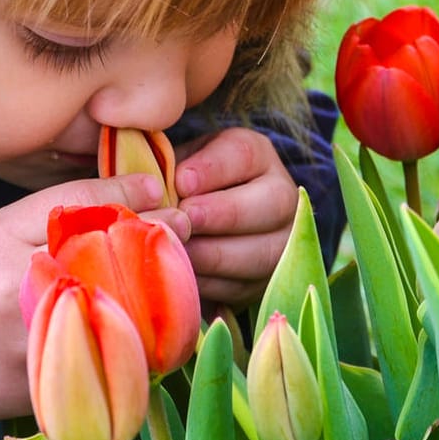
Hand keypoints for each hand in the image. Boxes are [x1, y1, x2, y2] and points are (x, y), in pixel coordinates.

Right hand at [0, 172, 184, 431]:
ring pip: (124, 315)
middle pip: (113, 264)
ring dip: (162, 294)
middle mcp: (21, 300)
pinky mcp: (58, 389)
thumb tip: (147, 189)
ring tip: (176, 274)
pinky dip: (148, 339)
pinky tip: (160, 319)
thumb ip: (66, 203)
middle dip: (156, 248)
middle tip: (182, 233)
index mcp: (4, 251)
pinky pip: (119, 360)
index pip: (82, 212)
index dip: (131, 202)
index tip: (166, 198)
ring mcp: (41, 350)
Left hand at [174, 128, 297, 309]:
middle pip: (271, 203)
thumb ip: (171, 170)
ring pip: (262, 251)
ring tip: (179, 249)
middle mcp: (281, 195)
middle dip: (223, 214)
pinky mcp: (266, 281)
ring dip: (214, 254)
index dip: (213, 169)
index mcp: (257, 155)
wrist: (199, 225)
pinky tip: (184, 274)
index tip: (181, 182)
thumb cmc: (183, 186)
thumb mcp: (179, 164)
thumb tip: (157, 191)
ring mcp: (281, 242)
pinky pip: (244, 285)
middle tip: (185, 220)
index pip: (244, 154)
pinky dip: (212, 282)